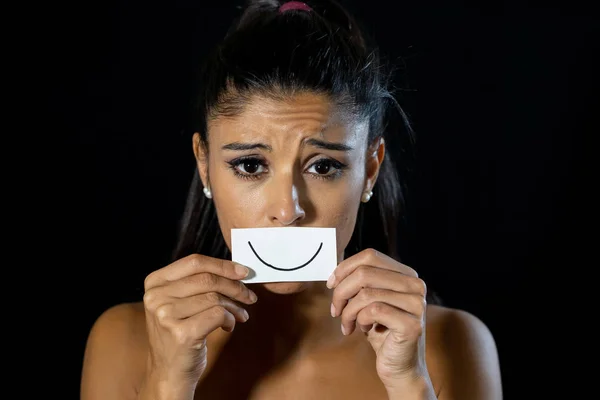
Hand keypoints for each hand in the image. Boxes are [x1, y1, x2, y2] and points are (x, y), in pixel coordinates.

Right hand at [141, 254, 256, 395]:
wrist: (169, 371)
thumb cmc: (181, 332)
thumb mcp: (180, 302)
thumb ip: (199, 282)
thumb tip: (237, 270)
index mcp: (155, 283)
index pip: (194, 262)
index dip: (223, 265)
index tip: (243, 272)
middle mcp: (156, 297)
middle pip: (207, 279)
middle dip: (235, 286)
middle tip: (250, 296)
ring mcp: (165, 315)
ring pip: (214, 297)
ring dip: (234, 306)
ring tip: (240, 315)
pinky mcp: (181, 333)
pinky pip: (218, 314)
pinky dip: (230, 319)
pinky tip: (228, 327)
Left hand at [327, 249, 430, 392]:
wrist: (400, 367)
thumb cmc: (382, 332)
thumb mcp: (369, 301)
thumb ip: (360, 283)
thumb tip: (335, 272)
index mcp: (406, 274)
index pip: (370, 256)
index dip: (345, 268)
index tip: (331, 284)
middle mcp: (415, 285)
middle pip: (365, 273)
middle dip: (341, 291)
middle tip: (335, 309)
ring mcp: (416, 304)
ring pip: (366, 293)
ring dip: (348, 311)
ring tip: (347, 323)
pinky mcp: (412, 324)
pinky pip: (373, 311)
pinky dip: (359, 320)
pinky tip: (363, 330)